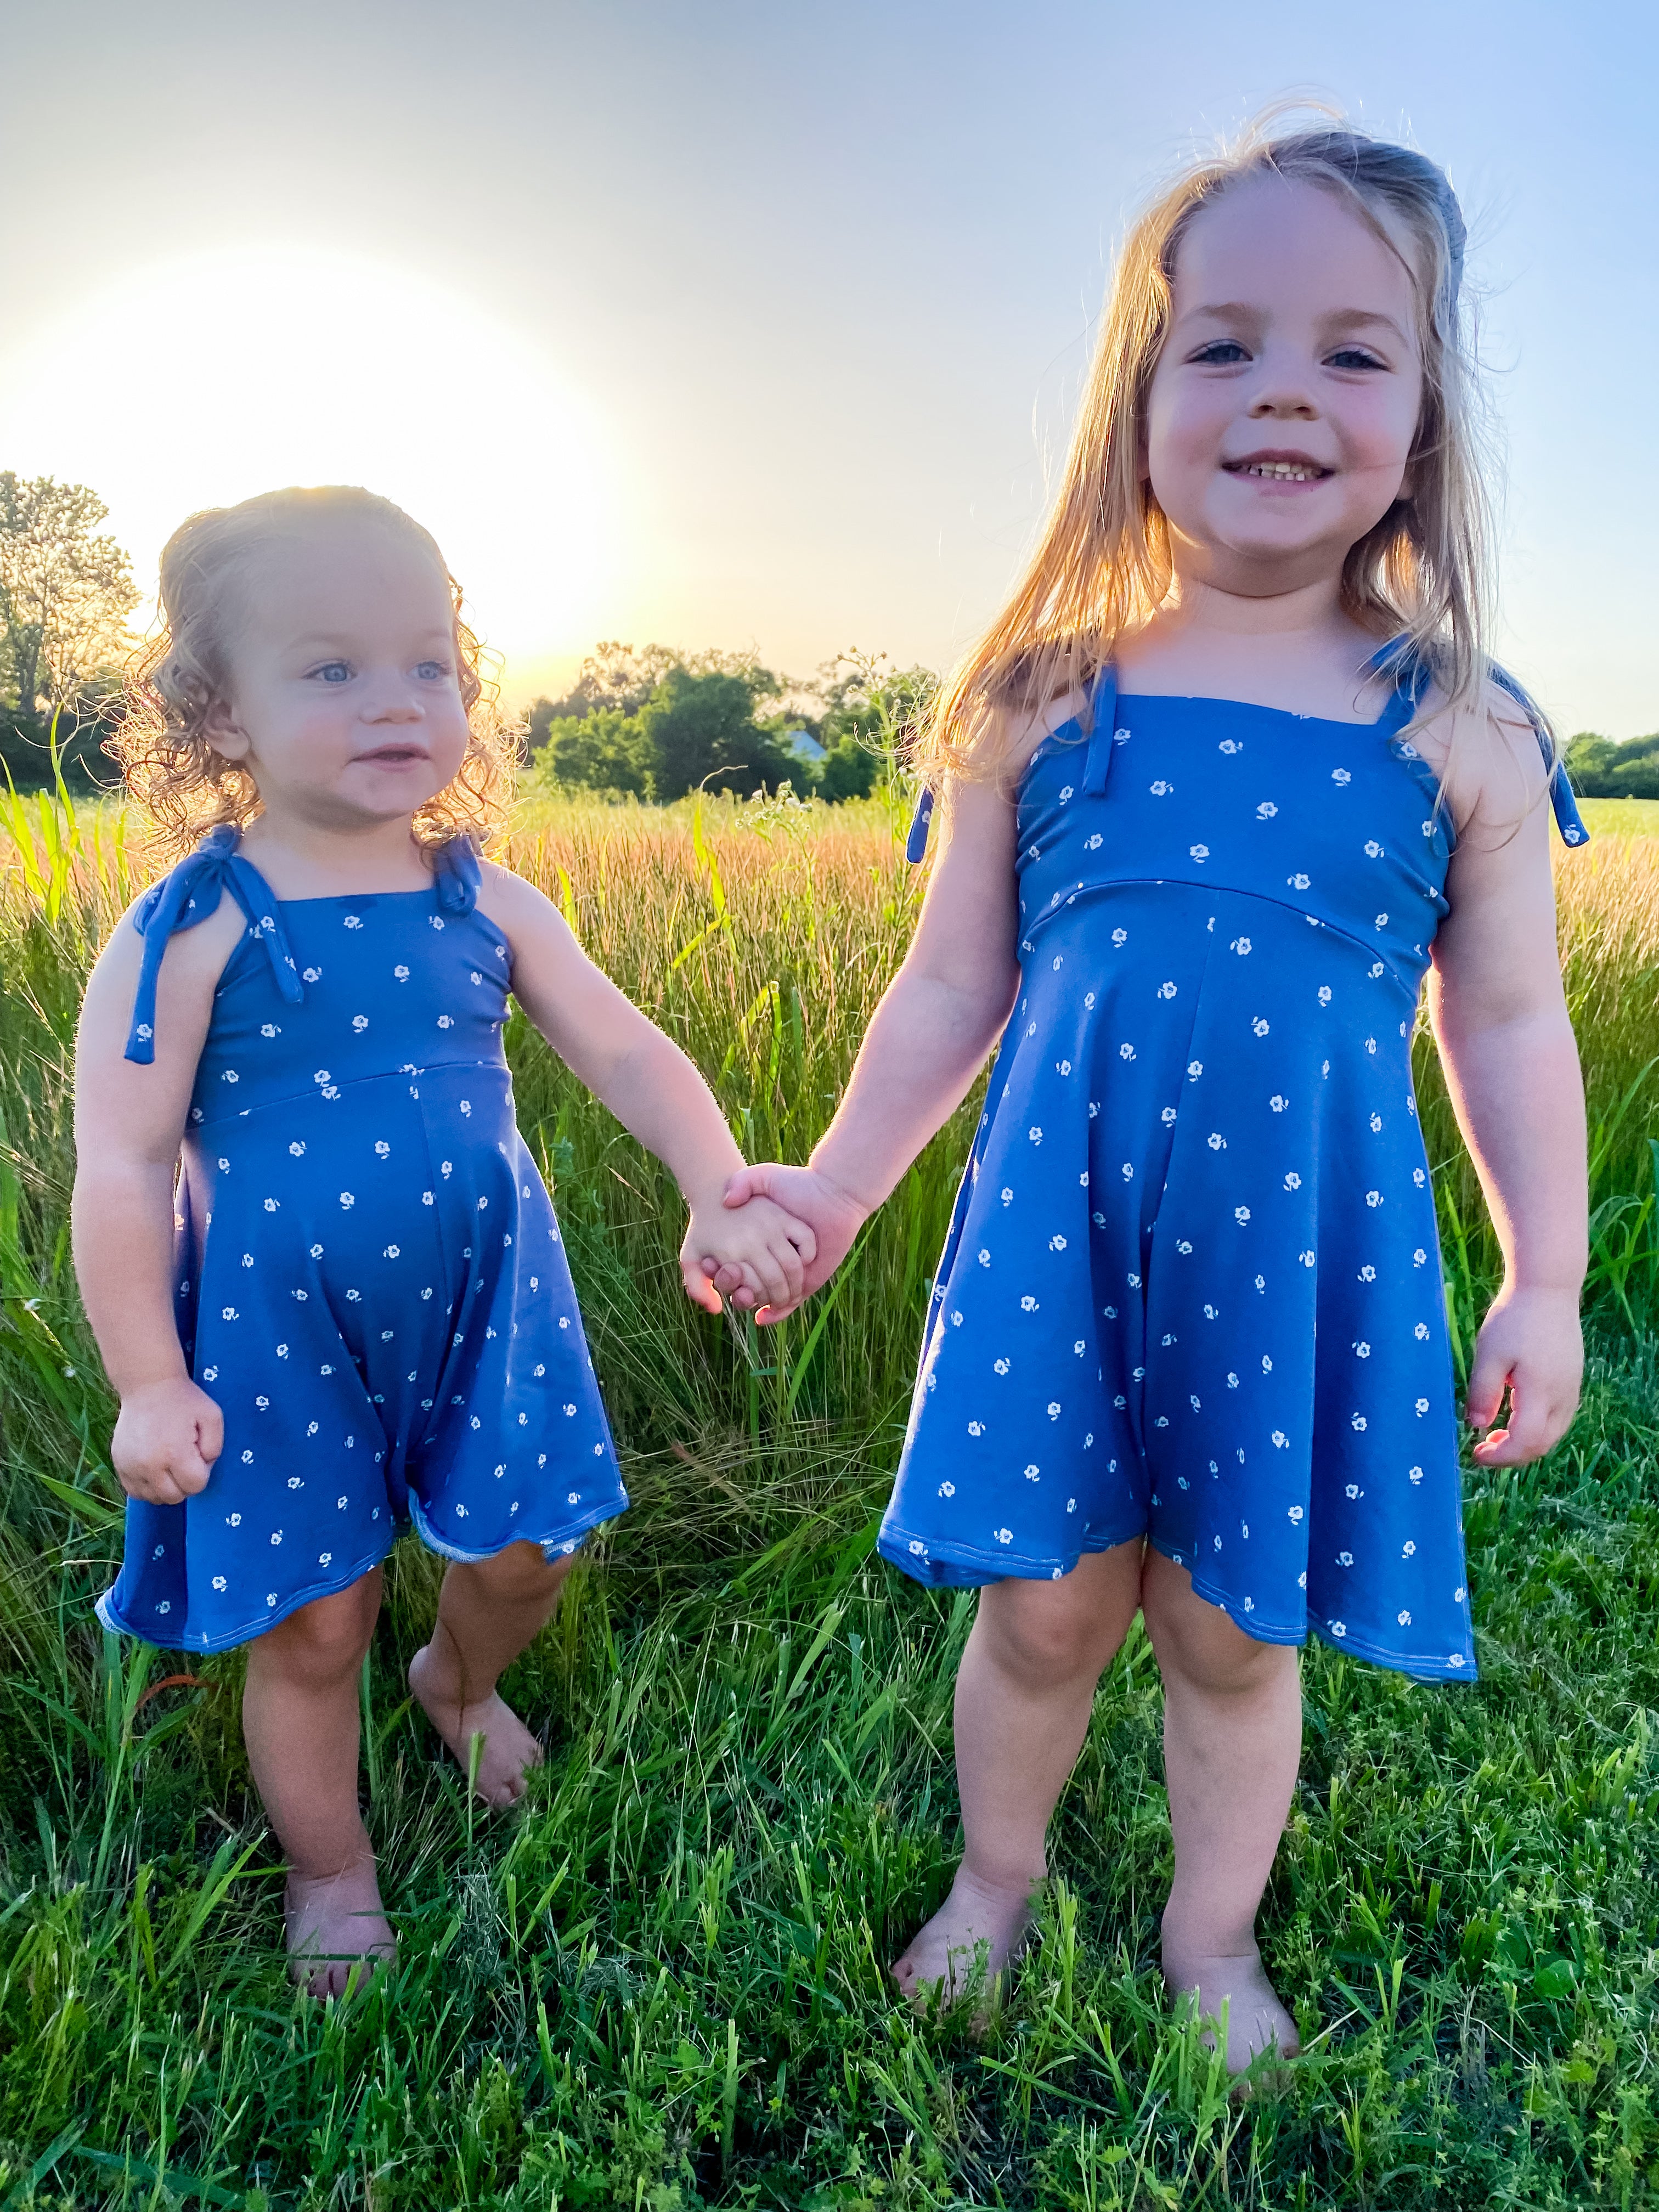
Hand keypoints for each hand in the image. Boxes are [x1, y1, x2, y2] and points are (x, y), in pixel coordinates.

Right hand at [110, 1375, 223, 1503]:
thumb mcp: (212, 1418)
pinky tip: (154, 1469)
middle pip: (174, 1497)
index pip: (196, 1486)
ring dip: (166, 1488)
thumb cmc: (184, 1401)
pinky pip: (135, 1491)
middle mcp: (149, 1465)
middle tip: (184, 1460)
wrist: (148, 1386)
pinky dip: (148, 1486)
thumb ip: (215, 1448)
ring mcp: (130, 1467)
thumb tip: (204, 1469)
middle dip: (185, 1483)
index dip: (202, 1472)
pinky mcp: (118, 1465)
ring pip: (153, 1498)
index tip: (197, 1454)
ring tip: (169, 1464)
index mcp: (174, 1454)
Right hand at [707, 1163, 869, 1323]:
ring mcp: (787, 1271)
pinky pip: (788, 1305)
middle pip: (744, 1285)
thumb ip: (741, 1181)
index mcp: (756, 1242)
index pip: (730, 1266)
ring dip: (748, 1300)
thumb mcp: (763, 1176)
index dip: (717, 1269)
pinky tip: (760, 1317)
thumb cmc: (797, 1183)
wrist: (833, 1193)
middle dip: (731, 1286)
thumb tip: (726, 1202)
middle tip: (725, 1276)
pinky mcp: (807, 1281)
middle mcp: (769, 1259)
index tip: (709, 1261)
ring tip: (741, 1293)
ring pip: (763, 1297)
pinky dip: (774, 1315)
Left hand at [1465, 1284, 1582, 1465]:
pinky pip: (1557, 1418)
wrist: (1547, 1290)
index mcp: (1542, 1392)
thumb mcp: (1488, 1354)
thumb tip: (1476, 1425)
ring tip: (1493, 1435)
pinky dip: (1536, 1428)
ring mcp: (1571, 1390)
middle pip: (1542, 1444)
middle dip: (1511, 1455)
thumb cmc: (1513, 1319)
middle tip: (1481, 1449)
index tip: (1475, 1455)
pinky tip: (1513, 1416)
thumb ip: (1483, 1392)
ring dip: (1524, 1443)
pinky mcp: (1572, 1382)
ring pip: (1552, 1434)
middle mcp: (1563, 1396)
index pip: (1526, 1442)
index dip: (1501, 1457)